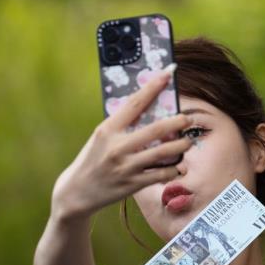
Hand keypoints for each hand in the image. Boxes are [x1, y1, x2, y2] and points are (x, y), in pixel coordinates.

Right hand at [51, 66, 192, 219]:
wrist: (77, 192)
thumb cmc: (93, 159)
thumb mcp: (102, 137)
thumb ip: (122, 125)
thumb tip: (149, 107)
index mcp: (108, 129)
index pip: (135, 103)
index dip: (153, 86)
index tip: (168, 72)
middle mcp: (118, 146)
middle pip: (157, 129)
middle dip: (178, 122)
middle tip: (188, 119)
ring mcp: (126, 166)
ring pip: (163, 152)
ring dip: (181, 146)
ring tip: (187, 142)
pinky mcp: (133, 184)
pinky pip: (161, 174)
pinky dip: (173, 169)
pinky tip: (178, 166)